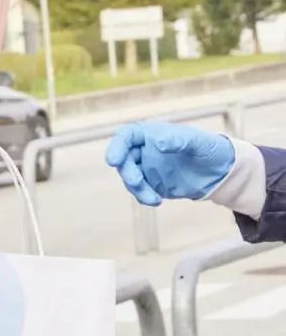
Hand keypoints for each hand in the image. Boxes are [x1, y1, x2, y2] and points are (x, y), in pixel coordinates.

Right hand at [105, 122, 234, 205]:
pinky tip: (156, 201)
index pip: (126, 137)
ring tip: (153, 199)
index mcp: (151, 135)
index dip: (116, 147)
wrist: (221, 171)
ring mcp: (147, 168)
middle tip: (136, 182)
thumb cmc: (210, 149)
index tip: (112, 161)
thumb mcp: (198, 142)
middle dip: (127, 172)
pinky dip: (144, 197)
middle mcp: (144, 150)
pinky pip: (141, 191)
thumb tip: (156, 143)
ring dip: (136, 188)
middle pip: (124, 159)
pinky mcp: (153, 185)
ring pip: (130, 177)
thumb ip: (178, 140)